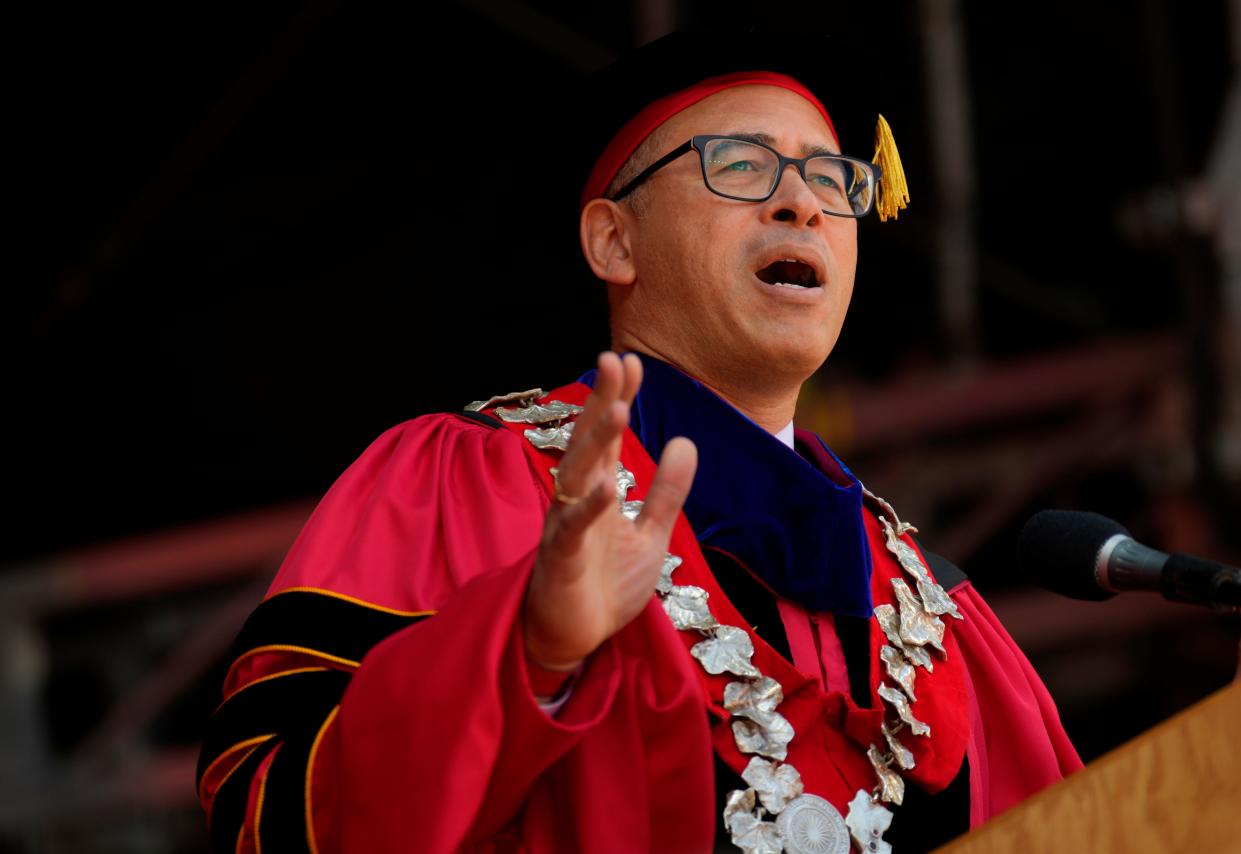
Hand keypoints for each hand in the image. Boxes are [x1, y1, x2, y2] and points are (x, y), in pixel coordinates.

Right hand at [522, 352, 697, 670]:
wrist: (576, 638)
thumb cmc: (606, 583)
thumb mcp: (651, 534)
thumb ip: (666, 492)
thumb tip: (686, 441)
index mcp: (597, 489)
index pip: (606, 434)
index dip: (618, 397)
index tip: (633, 362)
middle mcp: (577, 498)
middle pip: (587, 441)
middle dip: (601, 400)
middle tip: (615, 360)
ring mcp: (566, 526)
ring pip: (577, 474)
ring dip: (596, 441)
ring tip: (617, 407)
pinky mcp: (562, 559)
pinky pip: (575, 529)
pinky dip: (590, 507)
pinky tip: (607, 485)